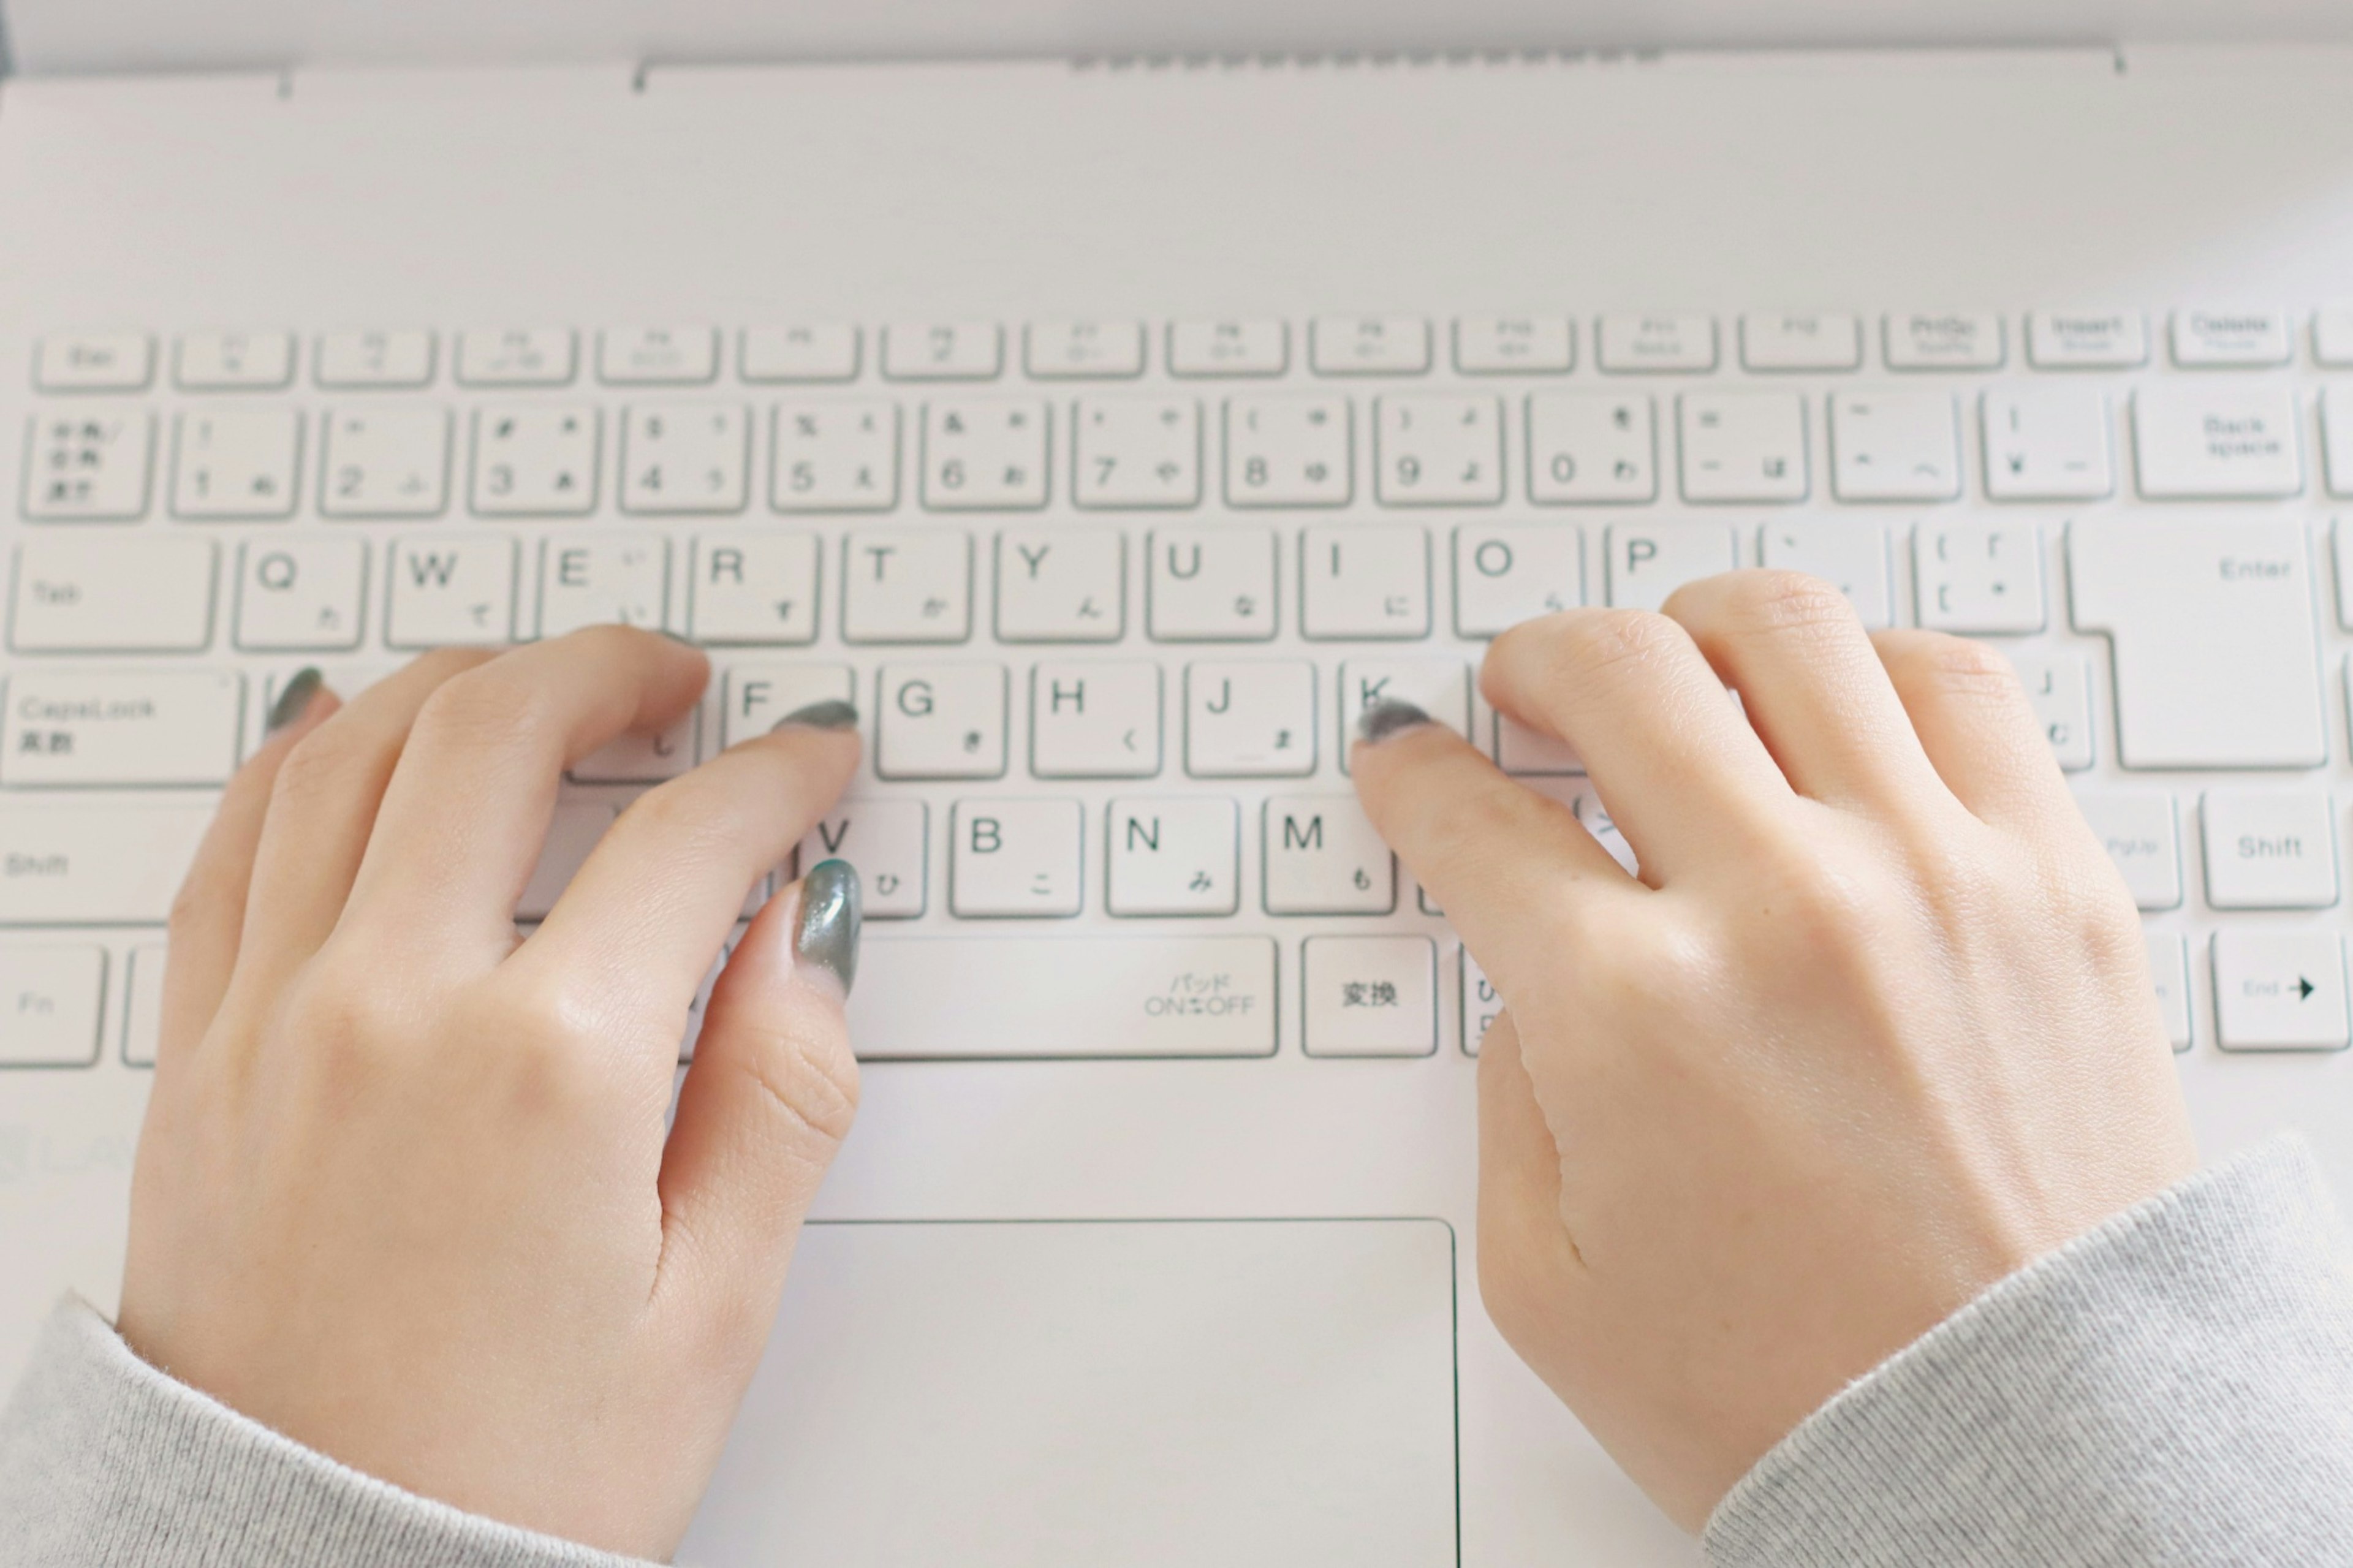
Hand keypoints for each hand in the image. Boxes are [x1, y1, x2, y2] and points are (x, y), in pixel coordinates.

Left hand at [116, 629, 864, 1557]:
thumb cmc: (506, 1478)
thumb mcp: (710, 1309)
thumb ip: (778, 1097)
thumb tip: (802, 940)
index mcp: (548, 1073)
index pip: (691, 841)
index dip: (776, 777)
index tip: (811, 760)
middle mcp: (394, 1011)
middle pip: (502, 732)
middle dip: (610, 671)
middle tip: (675, 681)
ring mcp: (275, 1020)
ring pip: (355, 751)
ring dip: (463, 682)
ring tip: (534, 684)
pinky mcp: (201, 1056)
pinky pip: (238, 840)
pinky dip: (305, 754)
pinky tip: (354, 734)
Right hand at [1350, 572, 2194, 1528]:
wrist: (2027, 1462)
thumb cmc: (1800, 1399)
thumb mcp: (1549, 1283)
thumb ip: (1508, 1097)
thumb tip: (1533, 971)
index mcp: (1631, 1016)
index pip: (1471, 815)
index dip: (1412, 772)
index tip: (1409, 760)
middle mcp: (1783, 912)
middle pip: (1611, 669)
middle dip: (1528, 662)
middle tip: (1519, 693)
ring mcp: (1933, 878)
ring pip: (1786, 629)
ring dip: (1692, 630)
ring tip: (1678, 670)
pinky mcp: (2056, 884)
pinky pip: (1959, 684)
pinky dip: (1873, 665)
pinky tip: (1837, 707)